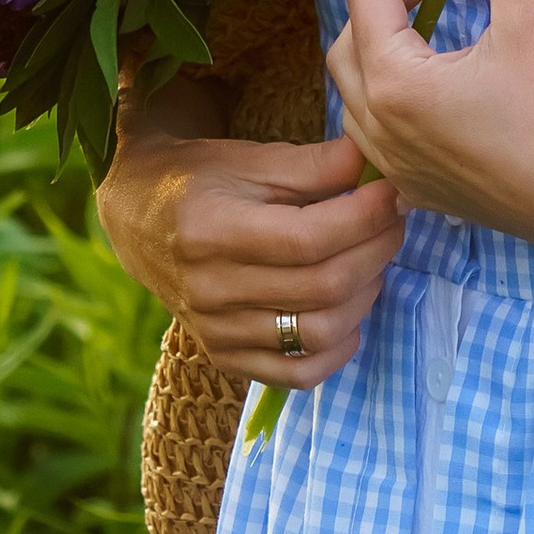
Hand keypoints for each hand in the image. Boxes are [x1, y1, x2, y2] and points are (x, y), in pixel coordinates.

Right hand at [97, 85, 401, 392]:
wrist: (140, 220)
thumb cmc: (201, 179)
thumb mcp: (251, 158)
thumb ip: (314, 165)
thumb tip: (377, 164)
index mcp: (210, 231)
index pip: (308, 239)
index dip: (364, 218)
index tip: (392, 193)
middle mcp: (209, 289)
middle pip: (322, 287)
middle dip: (376, 251)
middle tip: (393, 221)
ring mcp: (216, 331)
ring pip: (318, 333)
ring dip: (364, 296)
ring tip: (371, 260)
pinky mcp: (225, 357)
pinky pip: (297, 375)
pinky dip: (337, 350)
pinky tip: (348, 312)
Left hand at [327, 0, 533, 258]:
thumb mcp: (533, 23)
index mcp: (393, 86)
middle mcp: (379, 129)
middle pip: (358, 25)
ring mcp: (398, 164)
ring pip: (361, 74)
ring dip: (390, 20)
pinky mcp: (423, 184)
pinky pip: (382, 118)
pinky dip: (398, 71)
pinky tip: (436, 53)